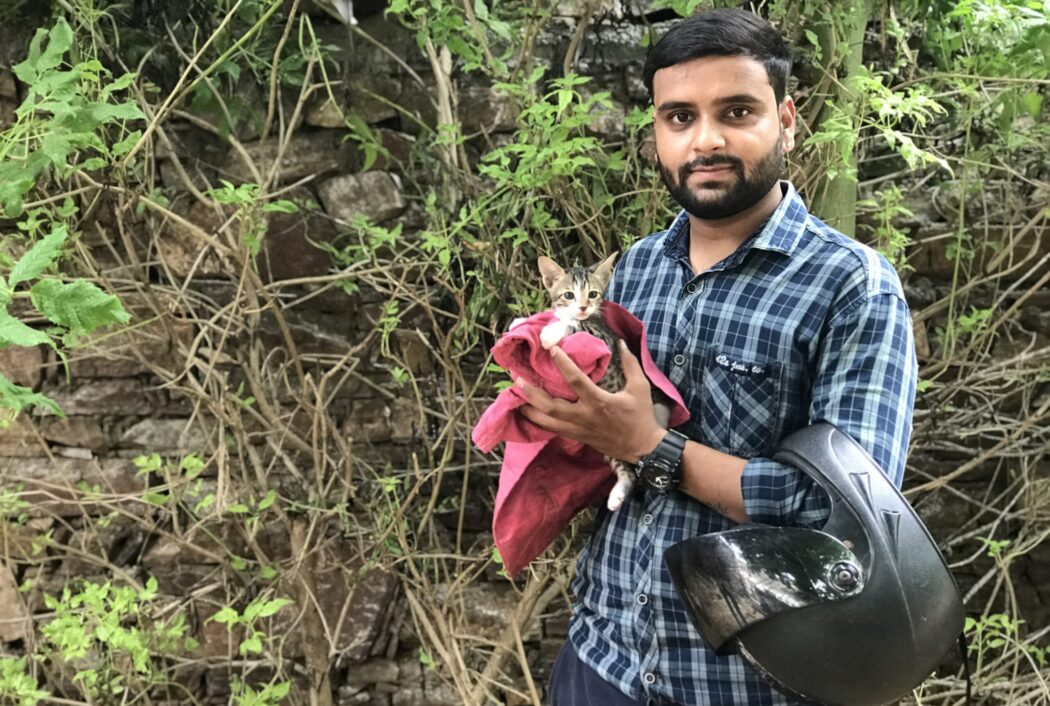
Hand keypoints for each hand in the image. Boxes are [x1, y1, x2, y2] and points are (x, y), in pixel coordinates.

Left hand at [517, 340, 665, 462]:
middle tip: (518, 380)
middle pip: (551, 406)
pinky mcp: (577, 437)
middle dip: (532, 394)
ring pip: (547, 422)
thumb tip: (621, 343)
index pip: (575, 381)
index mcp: (599, 402)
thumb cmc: (641, 416)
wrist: (642, 448)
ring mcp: (578, 429)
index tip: (551, 349)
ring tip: (516, 399)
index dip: (562, 364)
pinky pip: (553, 430)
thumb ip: (630, 364)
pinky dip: (539, 422)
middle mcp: (584, 416)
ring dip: (530, 410)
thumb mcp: (640, 387)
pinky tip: (530, 413)